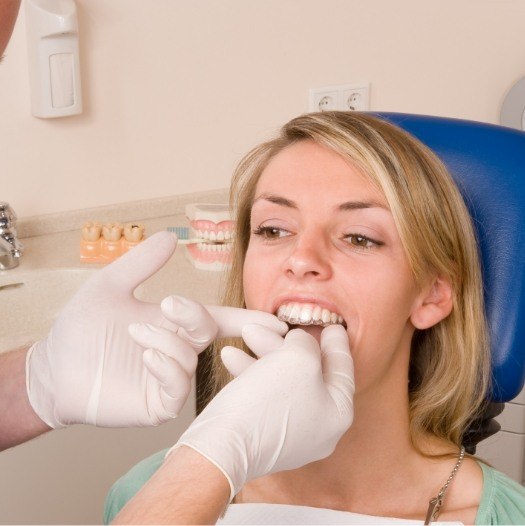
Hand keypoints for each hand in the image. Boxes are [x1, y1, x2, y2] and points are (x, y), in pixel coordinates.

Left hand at [26, 232, 286, 428]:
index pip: (217, 319)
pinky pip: (177, 388)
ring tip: (135, 333)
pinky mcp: (156, 403)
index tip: (272, 319)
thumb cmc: (81, 327)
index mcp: (173, 324)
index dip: (245, 319)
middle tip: (169, 306)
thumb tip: (171, 236)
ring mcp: (167, 378)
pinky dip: (167, 367)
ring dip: (167, 341)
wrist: (52, 368)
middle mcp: (177, 350)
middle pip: (208, 332)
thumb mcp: (110, 285)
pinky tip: (146, 357)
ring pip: (191, 358)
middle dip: (195, 316)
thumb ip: (142, 263)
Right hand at [173, 324, 354, 500]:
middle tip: (279, 323)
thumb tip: (300, 342)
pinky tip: (231, 355)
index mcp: (337, 414)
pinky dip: (251, 373)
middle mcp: (318, 428)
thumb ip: (307, 343)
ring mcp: (290, 435)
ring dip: (264, 353)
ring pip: (283, 381)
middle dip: (289, 344)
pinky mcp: (263, 436)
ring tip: (246, 333)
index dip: (337, 343)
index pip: (343, 369)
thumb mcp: (298, 358)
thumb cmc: (268, 401)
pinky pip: (264, 395)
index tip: (334, 325)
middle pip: (309, 373)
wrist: (223, 446)